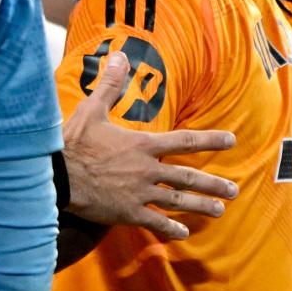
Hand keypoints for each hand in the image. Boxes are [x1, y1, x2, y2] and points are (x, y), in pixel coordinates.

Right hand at [61, 61, 236, 241]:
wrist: (57, 175)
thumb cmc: (73, 141)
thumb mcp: (92, 109)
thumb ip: (110, 84)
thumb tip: (120, 56)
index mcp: (143, 144)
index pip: (185, 140)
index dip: (210, 140)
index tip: (231, 141)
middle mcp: (147, 169)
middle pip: (188, 176)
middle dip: (213, 183)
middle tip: (234, 190)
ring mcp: (139, 193)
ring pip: (178, 201)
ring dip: (201, 205)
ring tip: (220, 210)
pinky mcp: (127, 212)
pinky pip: (154, 221)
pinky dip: (170, 229)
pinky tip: (183, 234)